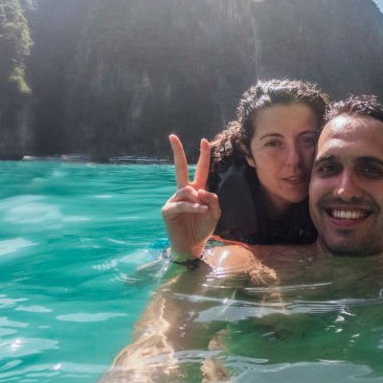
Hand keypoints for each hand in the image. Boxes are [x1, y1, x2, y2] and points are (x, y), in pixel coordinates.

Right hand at [162, 135, 219, 261]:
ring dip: (198, 200)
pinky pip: (183, 204)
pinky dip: (193, 207)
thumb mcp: (214, 213)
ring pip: (187, 190)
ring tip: (203, 210)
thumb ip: (212, 200)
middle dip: (177, 152)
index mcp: (197, 190)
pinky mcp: (168, 210)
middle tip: (172, 136)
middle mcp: (184, 192)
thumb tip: (200, 190)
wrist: (192, 245)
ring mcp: (174, 199)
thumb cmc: (202, 229)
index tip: (204, 141)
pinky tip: (200, 210)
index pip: (200, 169)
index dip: (203, 155)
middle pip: (180, 168)